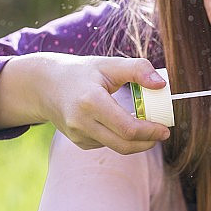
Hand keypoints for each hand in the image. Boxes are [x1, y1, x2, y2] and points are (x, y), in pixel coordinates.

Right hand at [0, 53, 169, 153]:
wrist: (46, 85)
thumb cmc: (81, 72)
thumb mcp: (109, 64)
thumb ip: (137, 69)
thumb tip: (162, 84)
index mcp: (91, 101)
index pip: (127, 128)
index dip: (150, 132)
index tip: (165, 129)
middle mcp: (81, 122)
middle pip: (123, 144)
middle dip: (147, 142)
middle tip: (162, 133)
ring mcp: (77, 135)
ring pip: (116, 146)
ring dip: (135, 140)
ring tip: (144, 123)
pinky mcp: (78, 141)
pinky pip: (105, 144)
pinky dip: (119, 137)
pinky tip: (120, 123)